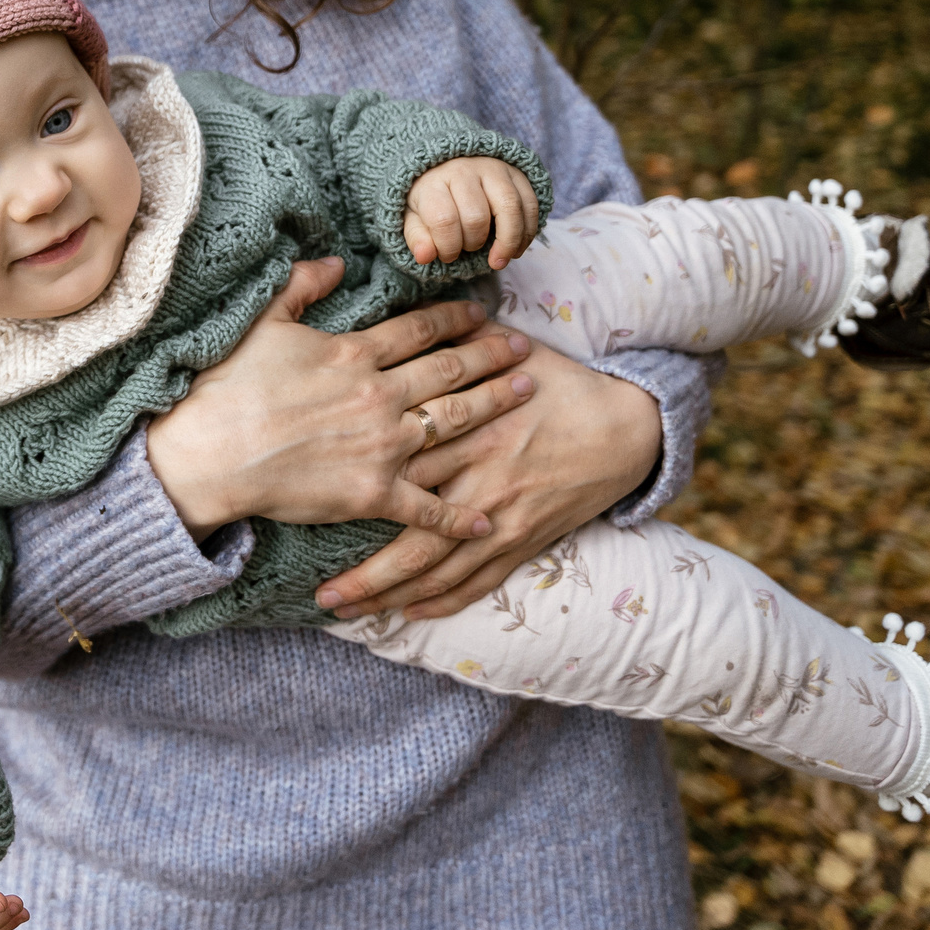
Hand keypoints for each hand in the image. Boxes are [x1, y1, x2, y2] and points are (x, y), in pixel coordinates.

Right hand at [144, 257, 538, 542]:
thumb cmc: (228, 387)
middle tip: (525, 349)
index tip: (481, 312)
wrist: (212, 453)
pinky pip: (428, 505)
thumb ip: (300, 287)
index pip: (418, 330)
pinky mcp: (374, 493)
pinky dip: (459, 515)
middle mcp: (379, 395)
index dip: (454, 319)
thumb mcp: (262, 322)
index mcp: (353, 354)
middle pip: (449, 371)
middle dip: (492, 357)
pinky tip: (486, 518)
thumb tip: (333, 261)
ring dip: (494, 408)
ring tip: (526, 395)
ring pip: (454, 423)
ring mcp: (382, 446)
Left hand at [314, 329, 662, 620]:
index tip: (303, 506)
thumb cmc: (557, 383)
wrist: (626, 425)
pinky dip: (443, 600)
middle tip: (317, 593)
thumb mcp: (503, 352)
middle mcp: (478, 481)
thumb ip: (450, 343)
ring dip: (392, 595)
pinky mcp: (525, 538)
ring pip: (438, 569)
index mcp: (464, 431)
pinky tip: (409, 612)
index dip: (347, 493)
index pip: (394, 469)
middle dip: (361, 570)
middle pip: (407, 535)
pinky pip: (479, 580)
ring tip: (349, 613)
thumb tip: (404, 317)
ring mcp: (502, 516)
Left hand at [404, 157, 540, 269]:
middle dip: (474, 243)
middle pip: (476, 217)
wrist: (449, 166)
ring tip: (498, 261)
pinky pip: (529, 204)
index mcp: (433, 182)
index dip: (448, 247)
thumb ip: (417, 238)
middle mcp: (464, 170)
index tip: (448, 255)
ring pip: (509, 208)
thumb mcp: (414, 217)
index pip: (443, 220)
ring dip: (508, 241)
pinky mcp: (516, 173)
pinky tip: (516, 249)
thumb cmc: (432, 200)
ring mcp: (493, 168)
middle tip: (468, 249)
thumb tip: (425, 256)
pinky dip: (527, 232)